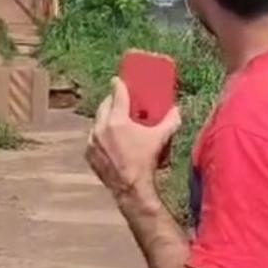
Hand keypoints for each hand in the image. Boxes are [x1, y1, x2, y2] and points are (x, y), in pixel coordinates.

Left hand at [86, 77, 181, 202]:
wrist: (131, 188)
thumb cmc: (146, 162)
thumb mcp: (160, 139)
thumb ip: (171, 121)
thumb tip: (177, 109)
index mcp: (117, 121)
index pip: (117, 95)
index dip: (118, 85)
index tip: (118, 79)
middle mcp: (101, 128)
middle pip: (104, 105)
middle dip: (111, 100)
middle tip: (120, 99)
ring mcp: (93, 141)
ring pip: (97, 121)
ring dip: (105, 117)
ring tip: (115, 118)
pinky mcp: (89, 153)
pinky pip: (93, 136)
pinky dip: (100, 133)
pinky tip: (108, 136)